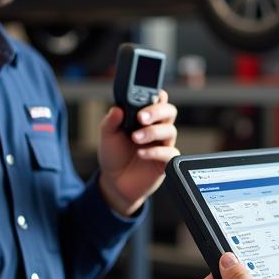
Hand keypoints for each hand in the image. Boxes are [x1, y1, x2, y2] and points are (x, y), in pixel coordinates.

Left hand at [98, 89, 178, 215]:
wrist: (115, 183)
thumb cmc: (114, 156)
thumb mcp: (107, 137)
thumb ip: (111, 121)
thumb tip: (117, 108)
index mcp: (144, 118)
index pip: (157, 100)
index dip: (156, 95)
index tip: (146, 96)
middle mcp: (156, 129)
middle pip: (169, 111)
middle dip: (157, 111)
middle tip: (140, 117)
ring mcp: (163, 145)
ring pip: (171, 130)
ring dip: (152, 132)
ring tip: (135, 138)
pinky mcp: (165, 162)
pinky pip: (170, 153)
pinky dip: (155, 152)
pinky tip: (141, 153)